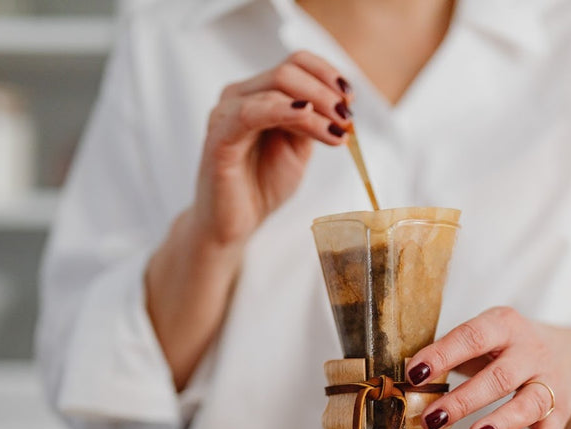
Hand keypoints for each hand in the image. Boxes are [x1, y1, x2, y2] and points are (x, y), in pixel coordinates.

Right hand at [191, 50, 354, 249]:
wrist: (235, 224)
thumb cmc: (262, 185)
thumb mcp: (299, 149)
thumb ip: (313, 123)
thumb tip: (341, 104)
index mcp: (260, 94)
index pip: (296, 63)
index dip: (327, 74)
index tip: (352, 98)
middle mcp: (240, 96)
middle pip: (288, 70)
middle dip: (326, 91)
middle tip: (348, 117)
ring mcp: (226, 112)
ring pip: (275, 85)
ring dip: (315, 103)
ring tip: (338, 128)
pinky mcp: (219, 136)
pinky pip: (251, 112)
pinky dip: (284, 110)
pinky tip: (307, 117)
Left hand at [406, 307, 570, 428]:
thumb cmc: (509, 349)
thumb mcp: (485, 337)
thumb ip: (451, 353)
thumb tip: (409, 379)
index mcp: (504, 326)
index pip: (472, 337)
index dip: (443, 355)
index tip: (415, 374)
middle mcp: (530, 352)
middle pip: (499, 376)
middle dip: (465, 399)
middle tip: (433, 419)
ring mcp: (548, 383)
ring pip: (528, 405)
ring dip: (501, 423)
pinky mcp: (560, 413)